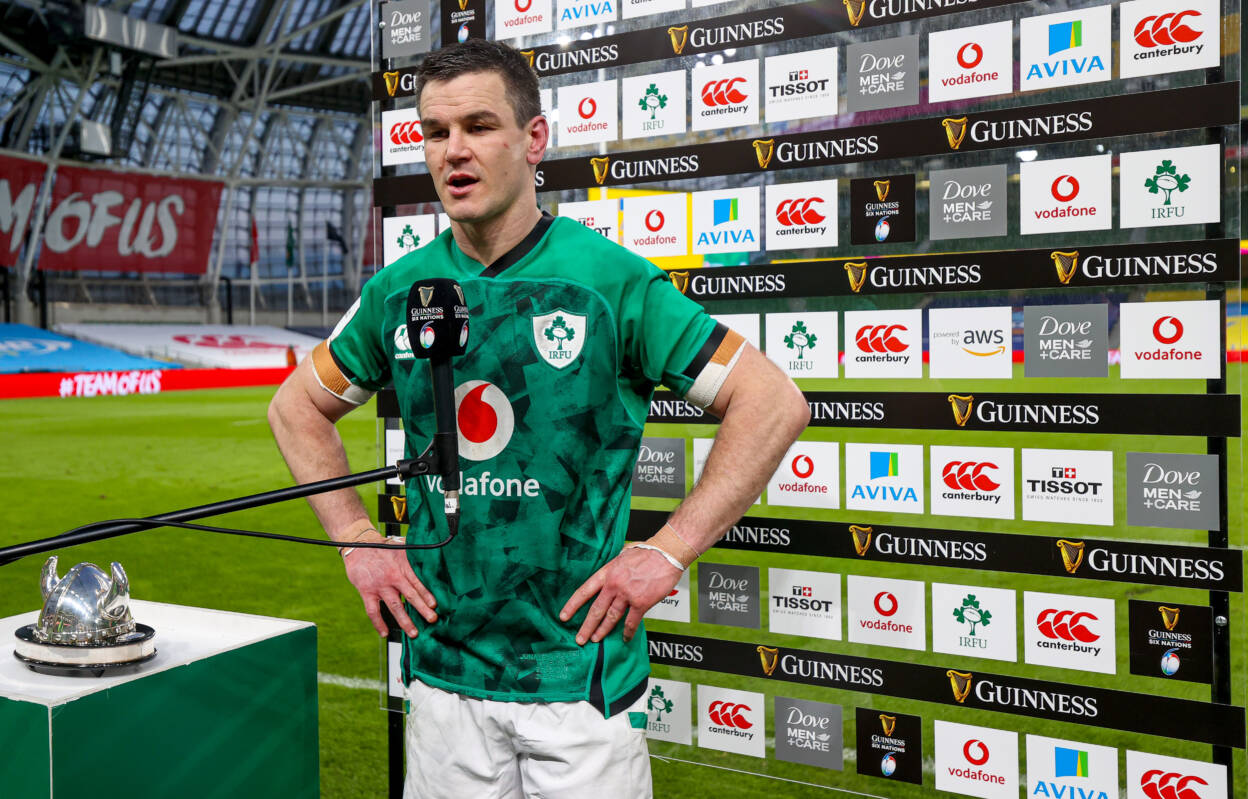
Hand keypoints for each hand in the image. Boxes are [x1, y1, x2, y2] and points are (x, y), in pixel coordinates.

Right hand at [343, 546, 437, 636]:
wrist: (357, 546)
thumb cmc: (381, 547)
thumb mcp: (400, 547)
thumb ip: (413, 556)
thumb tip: (430, 557)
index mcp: (402, 566)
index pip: (417, 583)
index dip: (427, 595)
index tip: (434, 605)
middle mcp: (393, 577)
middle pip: (410, 596)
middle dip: (422, 609)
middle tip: (432, 620)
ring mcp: (380, 586)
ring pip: (395, 606)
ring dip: (405, 621)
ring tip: (414, 633)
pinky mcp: (366, 592)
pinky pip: (373, 611)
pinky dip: (378, 623)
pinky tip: (385, 633)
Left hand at [559, 547, 681, 644]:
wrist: (666, 554)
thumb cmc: (647, 552)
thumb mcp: (622, 555)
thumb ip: (613, 569)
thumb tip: (609, 576)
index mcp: (607, 572)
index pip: (585, 591)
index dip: (573, 605)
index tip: (564, 616)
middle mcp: (614, 584)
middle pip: (596, 609)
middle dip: (586, 626)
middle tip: (580, 638)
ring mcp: (627, 595)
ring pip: (611, 617)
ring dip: (602, 631)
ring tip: (595, 639)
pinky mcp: (641, 603)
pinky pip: (631, 622)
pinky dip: (628, 632)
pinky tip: (625, 638)